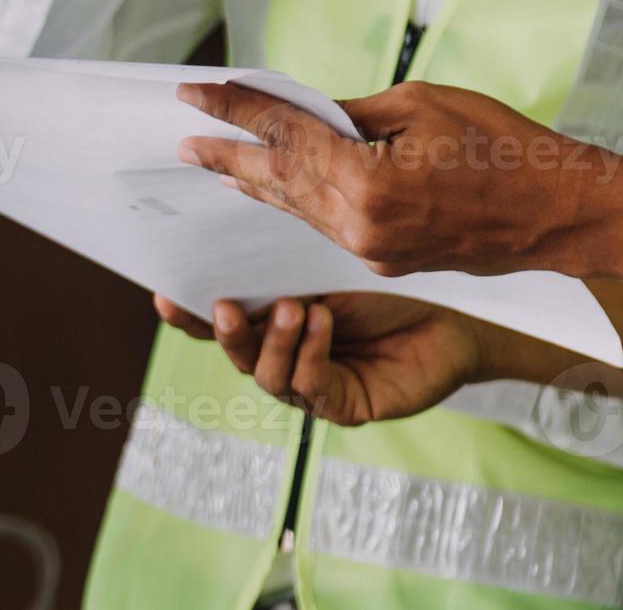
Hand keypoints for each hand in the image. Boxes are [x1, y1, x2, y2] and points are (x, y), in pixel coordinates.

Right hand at [156, 293, 487, 425]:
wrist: (458, 312)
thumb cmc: (392, 284)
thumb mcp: (326, 267)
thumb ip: (280, 263)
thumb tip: (233, 215)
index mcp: (272, 322)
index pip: (218, 322)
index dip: (187, 314)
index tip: (164, 294)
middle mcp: (285, 357)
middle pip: (235, 353)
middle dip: (224, 332)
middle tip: (224, 307)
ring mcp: (312, 386)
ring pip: (267, 376)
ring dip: (273, 342)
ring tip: (294, 308)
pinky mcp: (344, 407)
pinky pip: (310, 388)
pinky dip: (310, 355)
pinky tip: (320, 323)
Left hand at [174, 81, 622, 277]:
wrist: (562, 213)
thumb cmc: (505, 147)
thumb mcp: (424, 105)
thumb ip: (355, 113)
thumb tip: (308, 113)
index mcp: (368, 183)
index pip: (285, 137)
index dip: (236, 111)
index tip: (195, 91)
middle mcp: (360, 227)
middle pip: (278, 182)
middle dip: (227, 155)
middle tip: (183, 138)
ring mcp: (372, 251)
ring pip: (298, 209)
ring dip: (254, 183)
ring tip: (213, 163)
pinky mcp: (387, 260)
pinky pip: (325, 225)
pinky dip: (295, 202)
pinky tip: (273, 189)